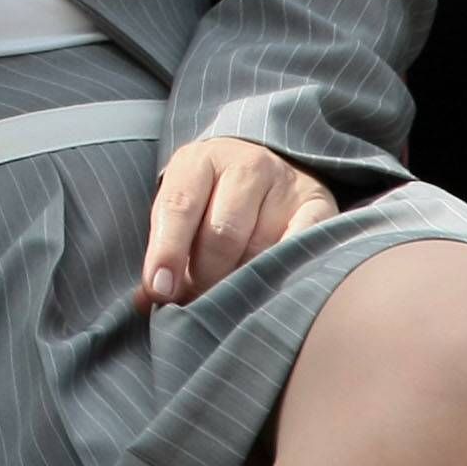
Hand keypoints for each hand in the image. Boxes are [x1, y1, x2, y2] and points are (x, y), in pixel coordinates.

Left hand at [136, 136, 336, 308]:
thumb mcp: (184, 211)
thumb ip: (165, 251)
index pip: (179, 207)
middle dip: (205, 277)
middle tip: (200, 304)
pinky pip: (300, 248)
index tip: (160, 290)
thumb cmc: (214, 199)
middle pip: (221, 234)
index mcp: (198, 162)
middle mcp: (245, 165)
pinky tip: (270, 291)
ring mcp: (285, 183)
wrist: (270, 164)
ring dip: (242, 284)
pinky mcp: (319, 205)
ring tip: (233, 300)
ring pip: (261, 249)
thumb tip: (146, 302)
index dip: (167, 252)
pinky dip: (282, 275)